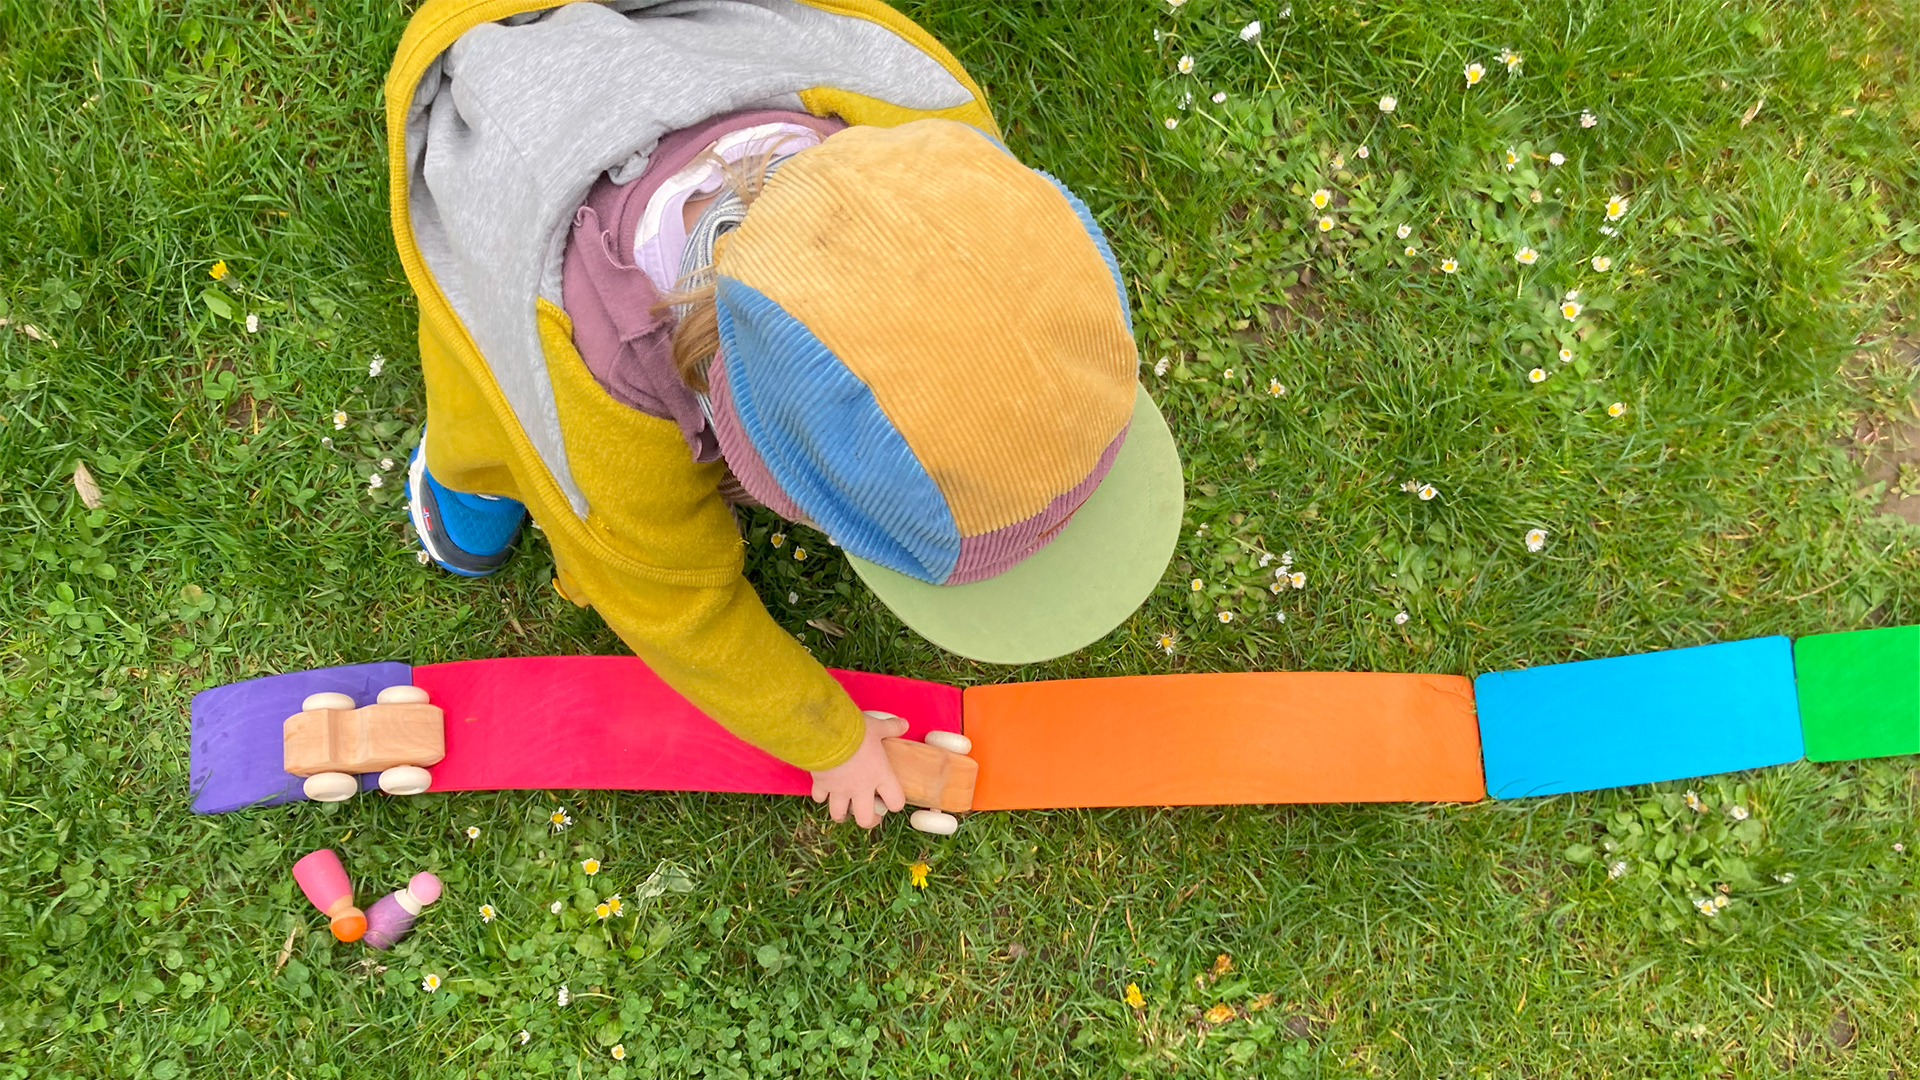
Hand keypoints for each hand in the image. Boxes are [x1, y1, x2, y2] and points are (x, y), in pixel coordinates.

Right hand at [809, 710, 907, 828]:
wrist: (826, 733)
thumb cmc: (855, 731)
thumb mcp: (877, 727)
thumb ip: (891, 727)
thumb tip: (903, 723)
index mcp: (880, 775)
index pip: (895, 801)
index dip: (896, 804)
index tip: (893, 800)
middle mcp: (861, 788)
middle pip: (865, 819)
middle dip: (868, 820)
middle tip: (869, 815)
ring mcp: (839, 790)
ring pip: (839, 814)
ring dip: (841, 814)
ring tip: (843, 810)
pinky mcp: (821, 785)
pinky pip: (819, 798)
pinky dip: (820, 796)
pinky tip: (823, 790)